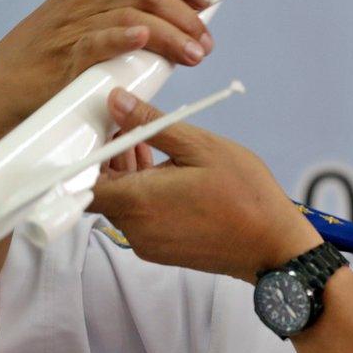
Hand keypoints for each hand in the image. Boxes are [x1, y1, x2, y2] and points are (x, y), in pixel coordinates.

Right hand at [0, 0, 214, 125]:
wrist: (3, 92)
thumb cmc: (49, 61)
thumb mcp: (84, 23)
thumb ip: (122, 17)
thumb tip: (177, 27)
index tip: (205, 0)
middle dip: (186, 17)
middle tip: (205, 43)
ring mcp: (74, 24)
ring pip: (135, 16)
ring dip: (172, 35)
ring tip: (194, 55)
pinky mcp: (66, 55)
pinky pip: (99, 39)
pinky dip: (125, 37)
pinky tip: (145, 41)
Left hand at [89, 89, 323, 282]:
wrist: (274, 245)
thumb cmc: (246, 195)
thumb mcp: (201, 147)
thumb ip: (151, 124)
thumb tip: (116, 101)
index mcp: (139, 201)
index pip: (79, 185)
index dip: (79, 157)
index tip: (94, 132)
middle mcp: (135, 229)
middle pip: (99, 192)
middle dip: (108, 160)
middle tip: (129, 128)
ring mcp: (148, 244)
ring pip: (120, 204)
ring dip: (128, 175)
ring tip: (151, 145)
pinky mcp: (162, 250)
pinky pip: (138, 218)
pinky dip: (143, 194)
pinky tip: (166, 172)